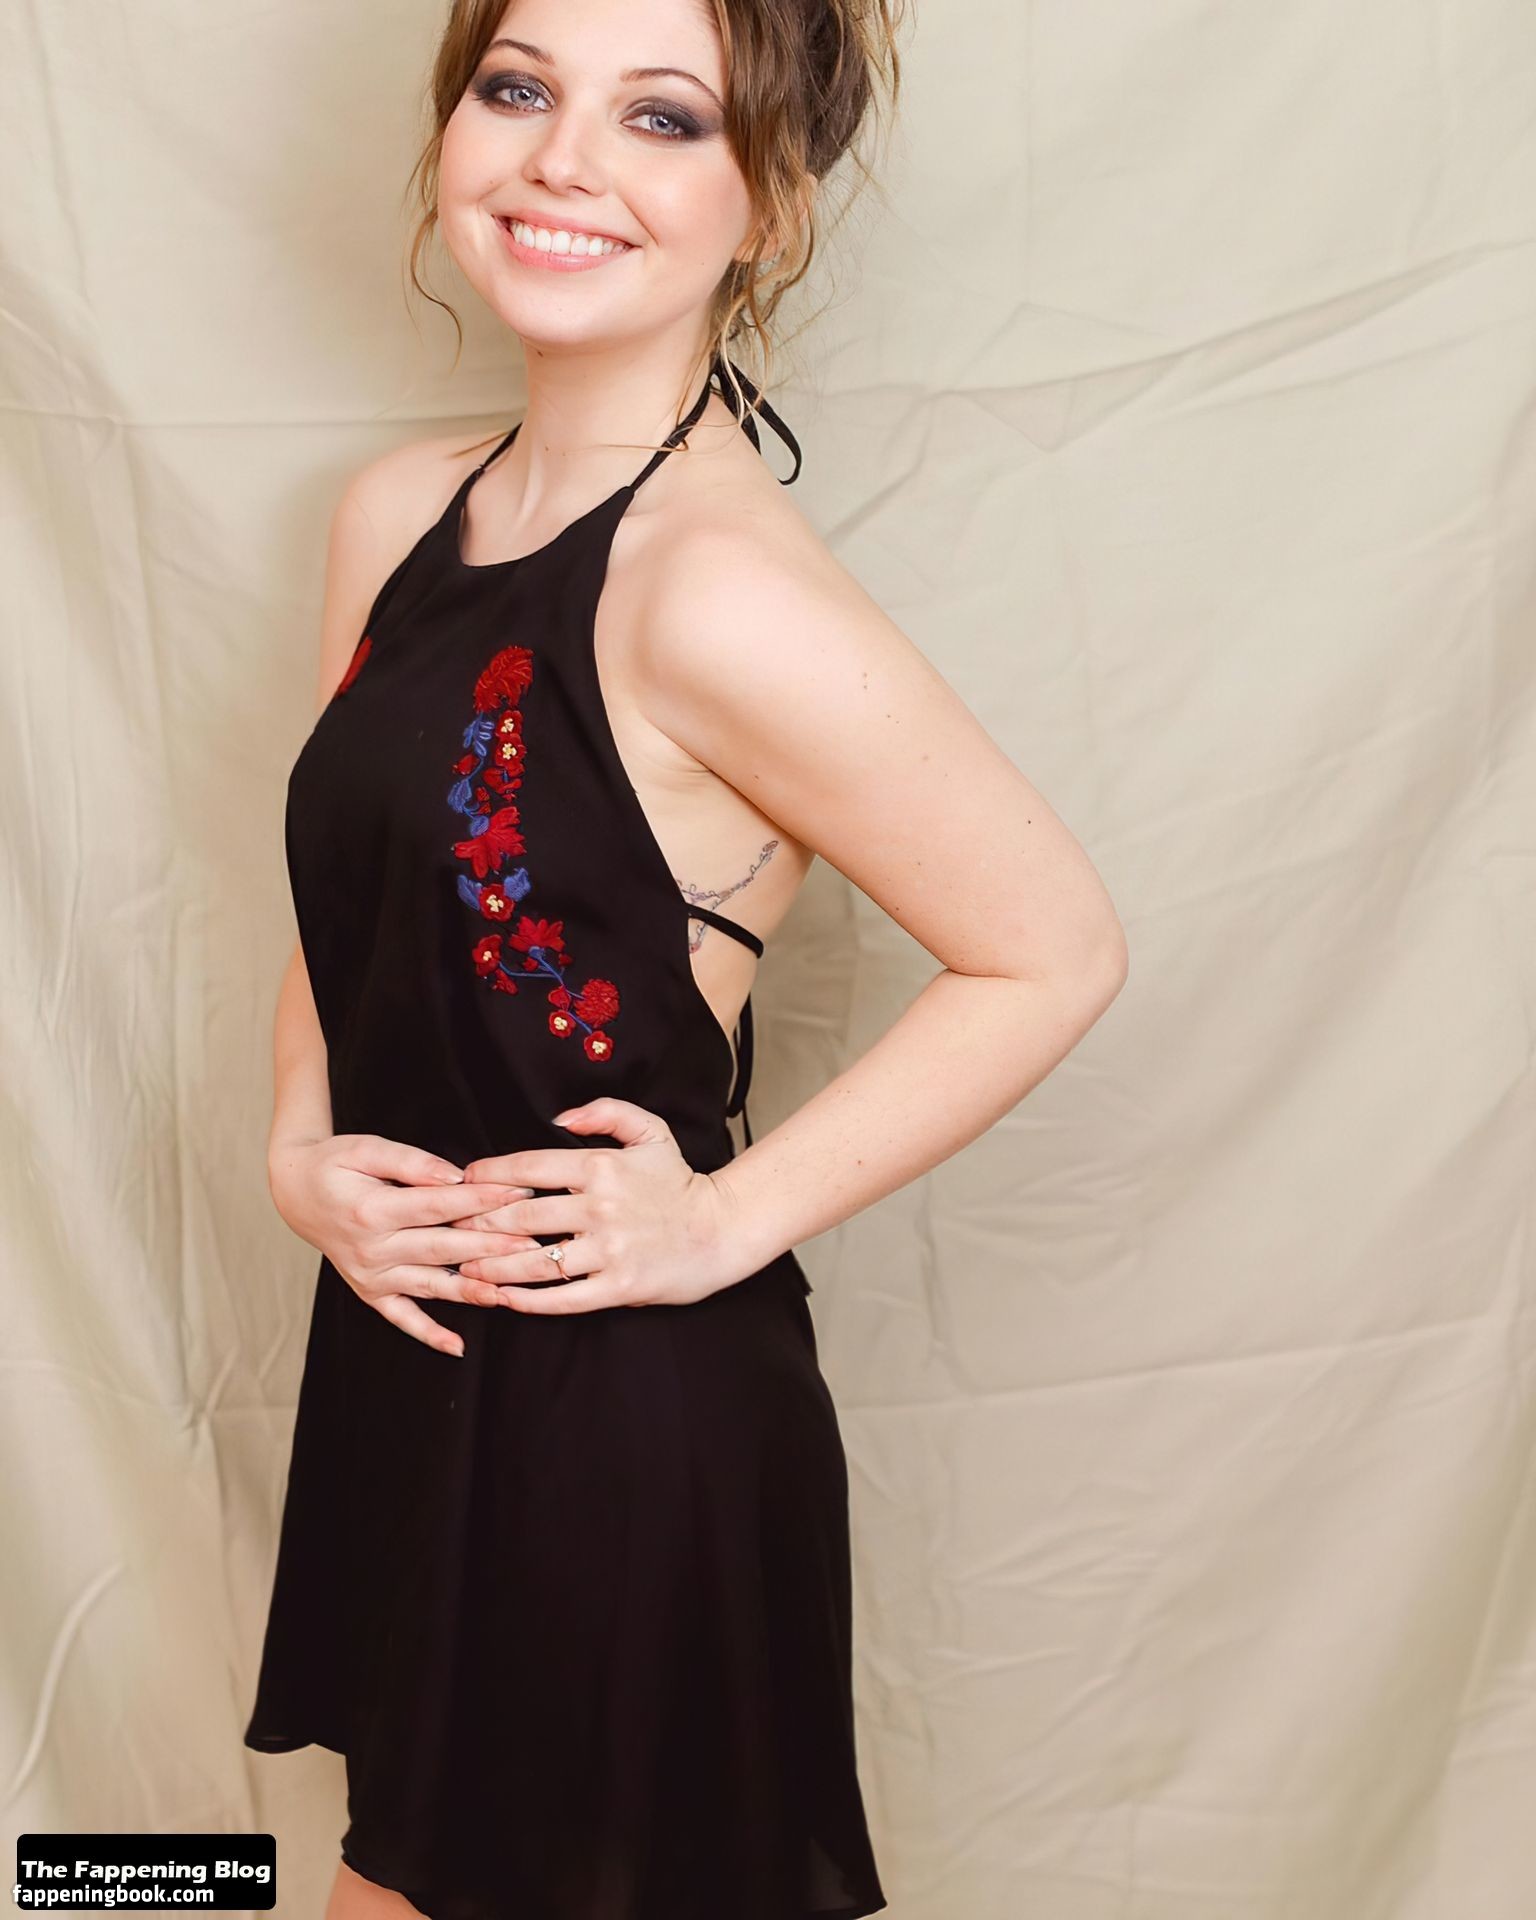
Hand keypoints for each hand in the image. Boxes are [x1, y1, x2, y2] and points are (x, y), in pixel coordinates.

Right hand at [267, 1132, 541, 1355]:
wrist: (295, 1194)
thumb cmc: (335, 1165)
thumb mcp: (365, 1148)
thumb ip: (411, 1162)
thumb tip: (454, 1177)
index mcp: (373, 1209)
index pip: (439, 1206)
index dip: (481, 1199)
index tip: (520, 1193)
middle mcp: (372, 1248)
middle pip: (443, 1248)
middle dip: (491, 1246)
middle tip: (534, 1245)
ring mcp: (371, 1275)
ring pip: (430, 1286)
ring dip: (471, 1290)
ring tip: (509, 1293)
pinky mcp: (369, 1292)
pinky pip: (401, 1318)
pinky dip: (428, 1334)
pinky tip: (457, 1347)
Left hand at [454, 1098, 743, 1313]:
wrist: (722, 1230)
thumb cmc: (679, 1183)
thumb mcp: (650, 1132)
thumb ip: (606, 1112)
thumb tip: (559, 1117)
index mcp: (601, 1167)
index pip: (529, 1168)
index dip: (489, 1174)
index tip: (464, 1180)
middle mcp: (600, 1208)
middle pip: (520, 1217)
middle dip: (477, 1223)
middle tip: (448, 1228)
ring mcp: (608, 1250)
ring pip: (534, 1262)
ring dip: (491, 1267)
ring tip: (462, 1269)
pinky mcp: (618, 1286)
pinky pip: (562, 1298)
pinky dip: (528, 1301)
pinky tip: (504, 1299)